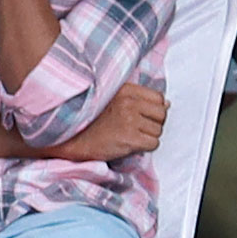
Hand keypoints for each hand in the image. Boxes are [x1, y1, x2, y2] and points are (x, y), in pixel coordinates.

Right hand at [51, 80, 171, 168]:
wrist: (69, 139)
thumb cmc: (89, 121)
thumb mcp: (111, 99)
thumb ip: (138, 99)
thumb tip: (167, 104)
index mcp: (125, 90)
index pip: (158, 98)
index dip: (153, 110)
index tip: (142, 117)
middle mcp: (129, 103)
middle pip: (162, 115)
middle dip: (153, 124)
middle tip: (136, 129)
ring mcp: (130, 120)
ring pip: (158, 131)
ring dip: (147, 137)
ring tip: (129, 136)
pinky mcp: (130, 138)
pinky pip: (153, 144)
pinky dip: (144, 148)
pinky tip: (129, 145)